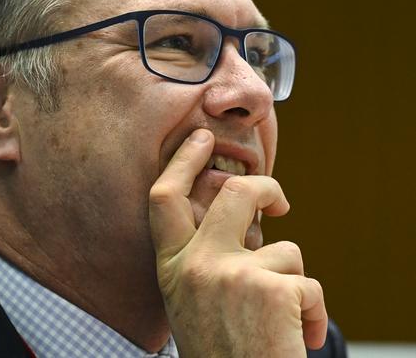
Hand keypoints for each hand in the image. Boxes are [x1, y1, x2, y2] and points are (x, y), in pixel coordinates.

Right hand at [149, 129, 327, 357]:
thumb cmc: (220, 351)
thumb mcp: (193, 300)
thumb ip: (205, 259)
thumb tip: (245, 223)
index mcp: (173, 268)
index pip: (164, 199)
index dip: (182, 162)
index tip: (201, 140)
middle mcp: (196, 264)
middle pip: (233, 194)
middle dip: (263, 185)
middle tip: (278, 201)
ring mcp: (231, 274)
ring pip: (284, 247)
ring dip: (294, 282)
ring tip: (284, 319)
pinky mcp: (270, 289)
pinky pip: (309, 284)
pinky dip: (314, 312)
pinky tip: (301, 336)